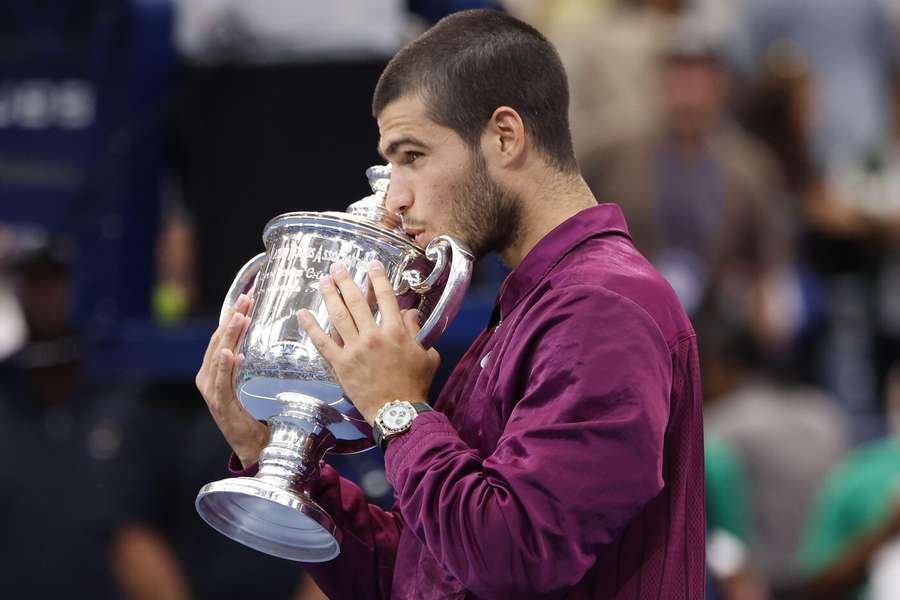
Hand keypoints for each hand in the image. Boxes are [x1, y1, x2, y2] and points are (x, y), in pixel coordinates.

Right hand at [195, 293, 268, 466]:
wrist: (254, 445)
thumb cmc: (257, 412)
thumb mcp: (252, 380)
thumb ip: (250, 362)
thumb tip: (261, 338)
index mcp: (215, 368)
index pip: (223, 335)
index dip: (233, 315)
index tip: (246, 296)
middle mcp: (208, 376)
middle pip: (220, 340)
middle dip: (232, 318)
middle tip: (246, 299)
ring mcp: (211, 389)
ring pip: (219, 355)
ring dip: (230, 335)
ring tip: (240, 317)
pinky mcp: (219, 403)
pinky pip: (222, 381)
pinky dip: (225, 366)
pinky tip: (231, 353)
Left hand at [298, 260, 439, 424]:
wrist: (397, 411)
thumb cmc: (415, 385)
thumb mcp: (427, 355)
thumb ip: (418, 332)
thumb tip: (410, 314)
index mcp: (396, 331)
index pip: (386, 297)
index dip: (378, 278)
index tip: (371, 264)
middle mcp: (373, 335)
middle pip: (357, 302)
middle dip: (346, 281)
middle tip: (338, 266)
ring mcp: (354, 349)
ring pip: (339, 316)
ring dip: (330, 296)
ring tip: (323, 281)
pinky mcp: (340, 364)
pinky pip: (322, 342)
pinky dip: (311, 327)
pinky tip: (303, 314)